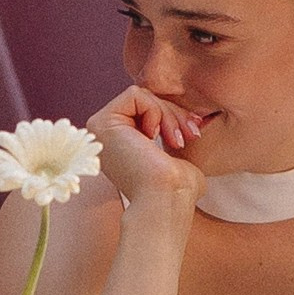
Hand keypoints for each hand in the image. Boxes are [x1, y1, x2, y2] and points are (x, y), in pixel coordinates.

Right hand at [89, 86, 206, 221]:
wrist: (166, 200)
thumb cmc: (176, 189)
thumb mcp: (176, 153)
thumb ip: (173, 133)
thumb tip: (191, 118)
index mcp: (119, 146)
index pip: (148, 111)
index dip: (174, 116)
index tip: (194, 134)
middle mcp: (105, 138)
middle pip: (146, 102)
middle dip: (174, 114)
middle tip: (191, 135)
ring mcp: (100, 130)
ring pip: (143, 96)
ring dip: (168, 114)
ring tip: (177, 140)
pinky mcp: (102, 122)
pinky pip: (136, 94)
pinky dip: (155, 111)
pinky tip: (155, 137)